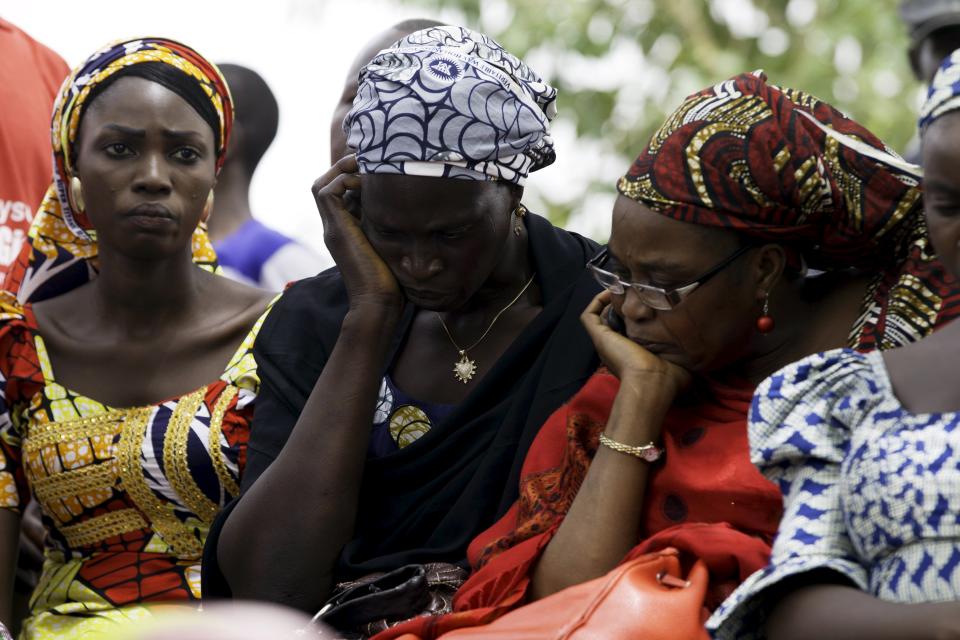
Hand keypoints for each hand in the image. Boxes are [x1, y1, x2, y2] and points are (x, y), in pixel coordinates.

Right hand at [312, 155, 401, 310]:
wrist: (379, 305)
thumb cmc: (394, 283)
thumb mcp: (396, 246)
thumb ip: (397, 227)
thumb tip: (422, 210)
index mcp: (347, 229)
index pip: (342, 191)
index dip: (356, 175)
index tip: (382, 166)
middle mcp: (336, 226)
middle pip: (327, 183)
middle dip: (347, 167)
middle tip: (374, 159)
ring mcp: (333, 228)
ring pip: (323, 184)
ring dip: (345, 170)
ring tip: (371, 165)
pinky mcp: (336, 230)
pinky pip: (327, 192)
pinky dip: (345, 180)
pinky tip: (370, 184)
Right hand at [580, 291, 690, 397]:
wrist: (652, 383)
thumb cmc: (668, 379)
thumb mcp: (683, 363)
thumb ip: (688, 352)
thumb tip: (702, 345)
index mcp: (633, 354)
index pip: (630, 330)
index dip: (636, 316)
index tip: (649, 302)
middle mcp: (616, 347)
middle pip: (613, 320)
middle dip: (622, 305)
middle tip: (636, 290)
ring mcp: (605, 341)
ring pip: (599, 316)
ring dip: (609, 301)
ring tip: (623, 286)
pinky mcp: (599, 336)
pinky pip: (589, 315)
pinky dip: (597, 301)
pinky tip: (612, 290)